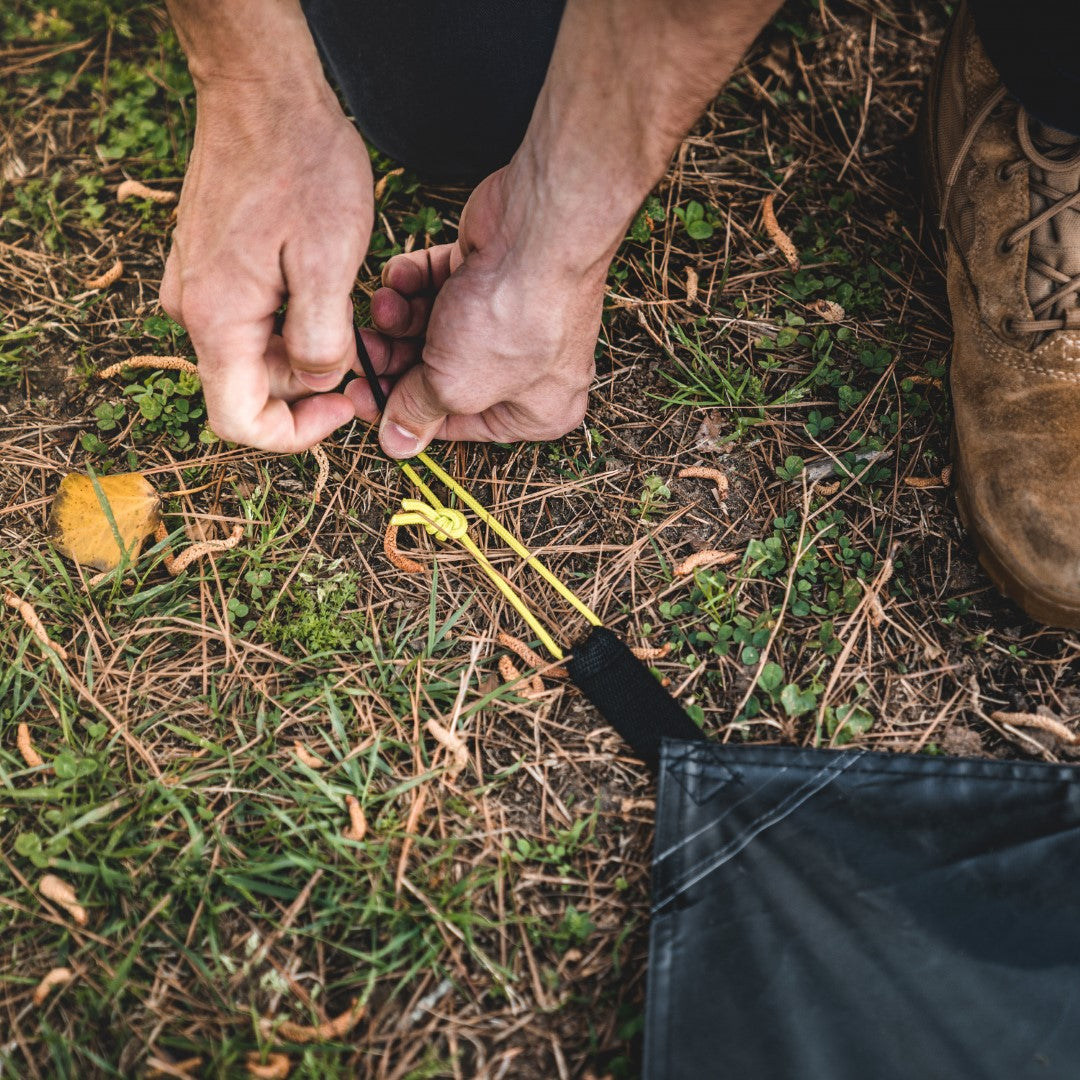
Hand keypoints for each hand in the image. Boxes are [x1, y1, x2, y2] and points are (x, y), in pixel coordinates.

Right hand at [160, 78, 372, 451]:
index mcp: (216, 319)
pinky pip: (249, 319)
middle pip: (252, 387)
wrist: (264, 92)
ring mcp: (197, 285)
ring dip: (304, 351)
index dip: (294, 433)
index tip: (343, 409)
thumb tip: (317, 381)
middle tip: (367, 355)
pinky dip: (290, 321)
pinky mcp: (210, 266)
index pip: (238, 421)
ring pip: (254, 355)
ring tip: (353, 312)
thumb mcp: (330, 263)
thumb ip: (320, 340)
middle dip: (310, 387)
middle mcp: (194, 310)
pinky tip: (326, 290)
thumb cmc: (302, 167)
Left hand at [349, 167, 605, 456]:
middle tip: (360, 353)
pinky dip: (412, 284)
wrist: (537, 231)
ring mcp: (507, 315)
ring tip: (383, 309)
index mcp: (535, 411)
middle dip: (395, 361)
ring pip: (433, 329)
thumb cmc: (512, 320)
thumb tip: (397, 444)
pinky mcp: (485, 271)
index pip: (456, 424)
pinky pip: (437, 286)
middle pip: (440, 376)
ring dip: (399, 321)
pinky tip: (400, 279)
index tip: (362, 400)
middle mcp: (526, 368)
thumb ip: (418, 411)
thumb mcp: (454, 386)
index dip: (404, 412)